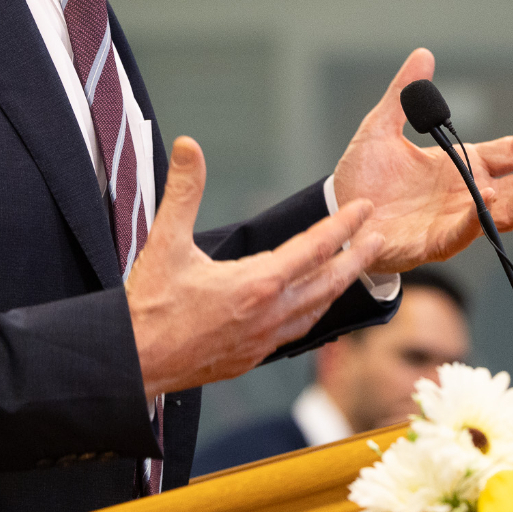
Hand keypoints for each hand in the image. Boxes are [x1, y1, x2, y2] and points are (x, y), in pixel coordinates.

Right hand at [125, 137, 381, 397]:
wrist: (132, 365)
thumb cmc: (148, 307)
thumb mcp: (165, 242)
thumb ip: (183, 191)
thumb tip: (187, 146)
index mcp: (257, 284)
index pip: (314, 247)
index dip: (342, 224)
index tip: (364, 207)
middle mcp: (270, 314)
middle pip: (329, 281)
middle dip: (357, 257)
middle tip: (380, 238)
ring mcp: (263, 340)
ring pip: (316, 310)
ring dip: (338, 286)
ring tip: (353, 269)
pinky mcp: (251, 358)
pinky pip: (296, 332)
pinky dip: (313, 313)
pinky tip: (312, 307)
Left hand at [333, 49, 512, 275]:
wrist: (337, 213)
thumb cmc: (363, 177)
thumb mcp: (381, 127)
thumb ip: (403, 95)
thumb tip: (423, 54)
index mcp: (461, 166)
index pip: (510, 152)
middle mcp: (467, 194)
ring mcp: (455, 221)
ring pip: (503, 214)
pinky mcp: (434, 244)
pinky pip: (462, 233)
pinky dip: (477, 218)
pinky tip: (487, 197)